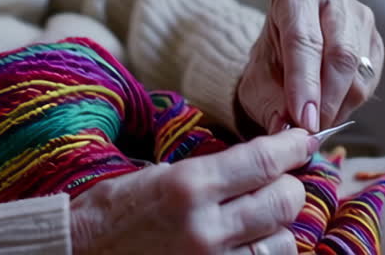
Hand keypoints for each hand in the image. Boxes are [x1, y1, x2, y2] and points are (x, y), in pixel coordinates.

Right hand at [69, 129, 313, 254]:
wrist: (80, 254)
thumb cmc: (114, 211)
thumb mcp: (161, 175)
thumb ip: (214, 171)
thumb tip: (264, 162)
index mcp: (188, 185)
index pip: (263, 161)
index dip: (293, 148)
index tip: (304, 141)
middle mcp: (206, 226)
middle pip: (284, 201)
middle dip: (289, 187)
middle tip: (280, 181)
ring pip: (284, 242)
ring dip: (279, 227)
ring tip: (261, 219)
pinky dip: (263, 253)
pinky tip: (250, 243)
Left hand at [236, 0, 382, 133]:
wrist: (283, 52)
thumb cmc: (269, 59)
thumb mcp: (258, 80)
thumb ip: (272, 103)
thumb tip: (286, 131)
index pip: (303, 38)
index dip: (304, 83)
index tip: (303, 119)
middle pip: (339, 53)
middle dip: (326, 100)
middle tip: (312, 131)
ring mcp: (360, 14)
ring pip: (358, 69)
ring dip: (338, 106)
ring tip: (316, 124)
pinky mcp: (375, 38)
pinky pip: (370, 78)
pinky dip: (351, 103)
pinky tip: (331, 111)